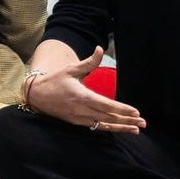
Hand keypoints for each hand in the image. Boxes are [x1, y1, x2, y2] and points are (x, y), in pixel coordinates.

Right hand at [25, 46, 144, 133]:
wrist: (36, 95)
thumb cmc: (55, 80)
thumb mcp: (71, 69)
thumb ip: (89, 62)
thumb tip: (100, 49)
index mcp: (82, 96)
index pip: (106, 105)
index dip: (122, 110)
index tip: (136, 112)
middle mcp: (82, 110)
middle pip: (108, 118)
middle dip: (127, 121)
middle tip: (143, 123)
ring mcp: (79, 119)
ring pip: (104, 125)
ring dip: (121, 128)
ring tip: (136, 130)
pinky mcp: (76, 123)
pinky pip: (95, 128)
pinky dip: (108, 129)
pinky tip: (119, 129)